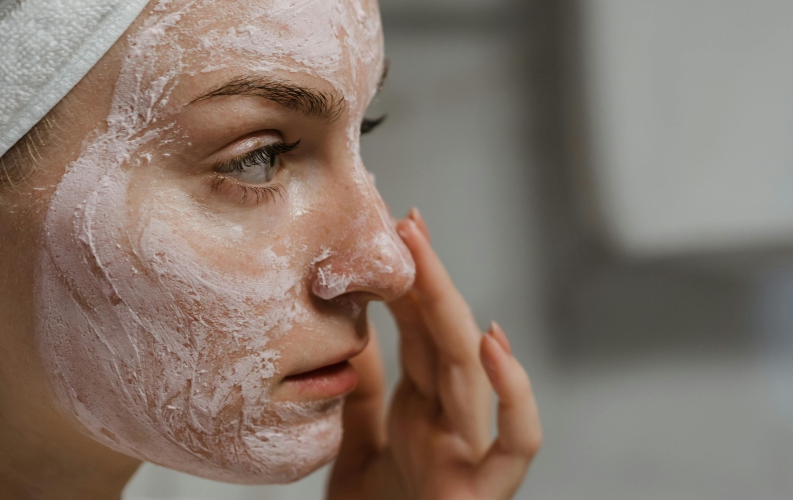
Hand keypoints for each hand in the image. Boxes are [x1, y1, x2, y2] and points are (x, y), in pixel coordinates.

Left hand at [328, 208, 541, 499]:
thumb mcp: (356, 442)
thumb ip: (362, 391)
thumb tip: (352, 330)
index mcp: (422, 405)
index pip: (420, 330)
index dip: (411, 280)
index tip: (396, 229)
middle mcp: (451, 420)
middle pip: (443, 338)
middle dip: (429, 279)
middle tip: (408, 225)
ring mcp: (469, 451)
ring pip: (471, 373)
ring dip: (451, 312)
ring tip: (424, 259)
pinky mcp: (482, 491)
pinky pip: (516, 445)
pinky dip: (514, 395)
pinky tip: (491, 345)